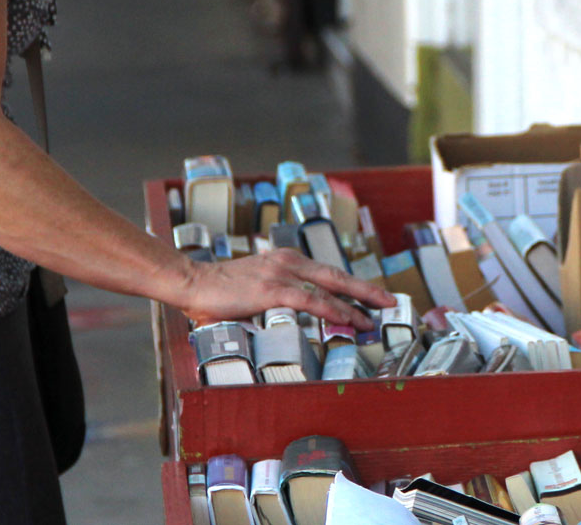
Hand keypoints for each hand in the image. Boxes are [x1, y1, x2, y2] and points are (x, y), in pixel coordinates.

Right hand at [175, 247, 396, 327]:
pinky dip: (332, 310)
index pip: (328, 273)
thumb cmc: (218, 291)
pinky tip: (348, 319)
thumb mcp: (254, 287)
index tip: (371, 296)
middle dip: (367, 290)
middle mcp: (289, 262)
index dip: (352, 285)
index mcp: (286, 260)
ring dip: (355, 304)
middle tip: (390, 301)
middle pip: (338, 276)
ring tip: (375, 318)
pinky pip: (311, 300)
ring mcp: (282, 274)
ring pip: (329, 289)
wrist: (190, 282)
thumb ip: (275, 295)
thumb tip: (290, 313)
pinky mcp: (272, 290)